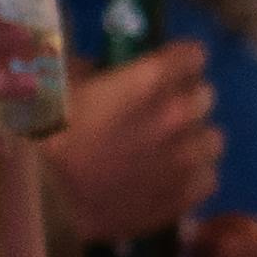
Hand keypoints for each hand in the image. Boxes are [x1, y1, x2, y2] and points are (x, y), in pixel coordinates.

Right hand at [37, 43, 219, 241]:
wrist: (45, 200)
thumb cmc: (46, 136)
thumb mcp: (63, 87)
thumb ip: (96, 72)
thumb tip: (106, 70)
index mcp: (150, 81)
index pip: (192, 56)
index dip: (180, 61)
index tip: (169, 67)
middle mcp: (179, 115)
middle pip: (205, 96)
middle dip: (185, 98)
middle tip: (159, 111)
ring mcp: (189, 157)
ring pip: (211, 138)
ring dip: (192, 138)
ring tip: (165, 148)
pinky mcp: (189, 193)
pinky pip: (207, 175)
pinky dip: (192, 174)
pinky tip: (166, 177)